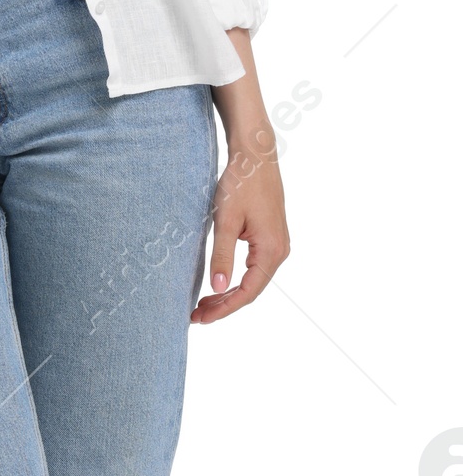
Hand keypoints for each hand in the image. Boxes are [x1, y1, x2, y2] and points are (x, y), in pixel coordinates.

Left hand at [192, 144, 288, 323]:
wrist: (255, 157)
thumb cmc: (241, 184)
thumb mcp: (225, 221)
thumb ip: (221, 256)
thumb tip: (217, 287)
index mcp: (271, 251)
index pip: (247, 292)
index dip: (223, 309)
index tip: (200, 318)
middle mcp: (279, 251)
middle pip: (251, 290)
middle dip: (223, 305)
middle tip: (195, 316)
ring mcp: (276, 245)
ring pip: (252, 280)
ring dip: (228, 293)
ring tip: (202, 304)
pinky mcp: (270, 237)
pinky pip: (254, 267)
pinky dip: (235, 278)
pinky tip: (218, 283)